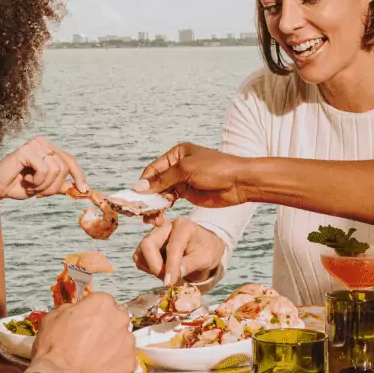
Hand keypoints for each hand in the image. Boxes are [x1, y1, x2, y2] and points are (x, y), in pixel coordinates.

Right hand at [0, 137, 86, 202]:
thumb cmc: (18, 186)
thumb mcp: (45, 186)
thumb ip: (60, 184)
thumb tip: (79, 188)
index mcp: (48, 149)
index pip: (70, 160)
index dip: (79, 175)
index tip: (84, 190)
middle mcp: (43, 143)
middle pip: (64, 167)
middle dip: (54, 185)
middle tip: (39, 190)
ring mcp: (35, 145)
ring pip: (55, 170)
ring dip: (44, 185)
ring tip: (30, 184)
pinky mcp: (27, 150)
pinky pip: (44, 169)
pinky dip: (37, 181)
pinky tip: (25, 179)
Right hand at [32, 291, 135, 372]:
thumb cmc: (54, 349)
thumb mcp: (52, 318)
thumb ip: (69, 310)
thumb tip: (73, 312)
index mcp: (102, 303)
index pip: (102, 302)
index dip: (92, 313)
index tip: (85, 322)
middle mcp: (119, 318)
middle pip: (115, 319)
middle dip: (105, 328)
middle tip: (89, 341)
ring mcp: (127, 341)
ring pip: (121, 340)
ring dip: (111, 346)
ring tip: (93, 358)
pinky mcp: (130, 362)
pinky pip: (124, 360)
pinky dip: (115, 364)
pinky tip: (100, 370)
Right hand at [133, 217, 225, 285]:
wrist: (204, 246)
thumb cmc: (207, 250)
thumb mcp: (206, 258)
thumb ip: (190, 265)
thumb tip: (172, 277)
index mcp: (183, 226)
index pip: (172, 247)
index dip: (170, 266)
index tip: (169, 283)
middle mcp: (165, 226)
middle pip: (147, 244)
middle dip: (155, 266)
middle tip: (168, 279)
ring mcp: (154, 234)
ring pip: (140, 253)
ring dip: (152, 268)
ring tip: (170, 274)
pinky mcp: (148, 244)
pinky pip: (140, 259)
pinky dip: (149, 268)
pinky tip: (164, 269)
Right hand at [135, 143, 251, 207]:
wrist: (239, 182)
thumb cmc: (216, 169)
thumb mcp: (186, 170)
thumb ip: (162, 179)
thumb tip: (139, 187)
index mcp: (176, 154)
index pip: (153, 169)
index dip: (143, 184)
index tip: (135, 199)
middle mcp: (177, 166)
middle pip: (155, 182)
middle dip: (147, 197)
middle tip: (140, 213)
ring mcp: (182, 180)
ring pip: (161, 193)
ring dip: (154, 205)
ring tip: (151, 219)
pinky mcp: (188, 193)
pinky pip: (170, 201)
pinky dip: (163, 208)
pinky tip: (159, 216)